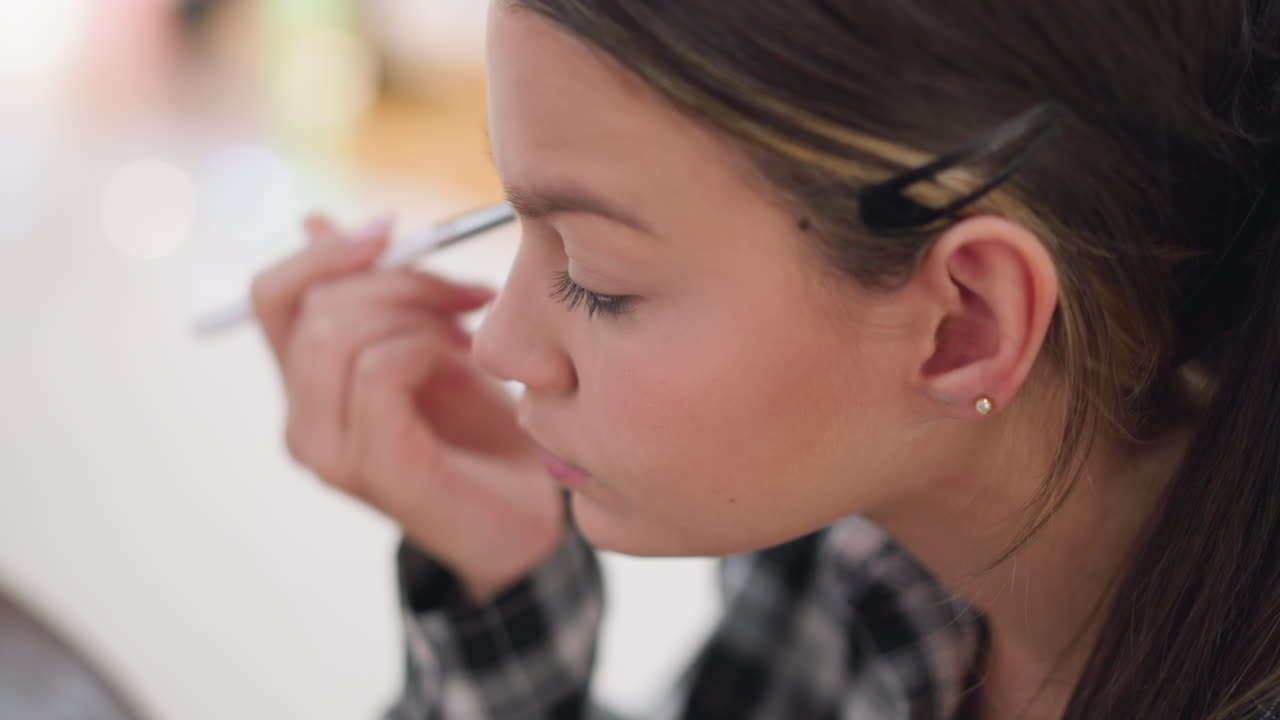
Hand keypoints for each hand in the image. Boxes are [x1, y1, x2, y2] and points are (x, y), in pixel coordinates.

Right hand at [250, 214, 562, 602]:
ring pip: (338, 334)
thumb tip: (314, 220)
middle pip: (313, 306)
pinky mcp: (369, 467)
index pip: (272, 294)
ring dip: (417, 315)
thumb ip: (378, 293)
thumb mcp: (431, 340)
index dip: (326, 251)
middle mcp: (302, 420)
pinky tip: (468, 366)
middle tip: (465, 295)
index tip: (393, 230)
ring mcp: (327, 450)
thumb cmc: (487, 428)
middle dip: (399, 280)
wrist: (533, 513)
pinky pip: (379, 370)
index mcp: (307, 384)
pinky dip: (430, 349)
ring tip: (468, 336)